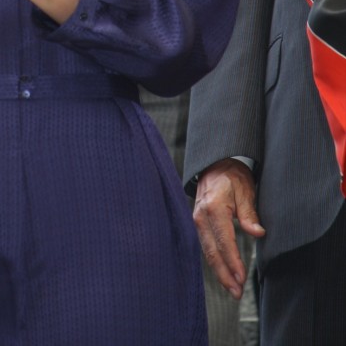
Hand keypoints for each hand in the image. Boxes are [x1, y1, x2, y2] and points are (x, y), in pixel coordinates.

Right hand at [193, 159, 264, 298]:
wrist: (214, 164)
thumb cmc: (231, 175)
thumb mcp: (244, 189)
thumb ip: (249, 212)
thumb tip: (258, 233)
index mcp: (213, 207)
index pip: (224, 241)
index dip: (233, 261)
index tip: (242, 277)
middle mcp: (201, 216)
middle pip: (212, 251)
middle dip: (224, 274)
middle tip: (237, 292)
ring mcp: (197, 220)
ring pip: (207, 251)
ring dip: (219, 271)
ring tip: (232, 288)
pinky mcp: (199, 223)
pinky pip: (206, 246)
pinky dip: (215, 261)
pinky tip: (223, 272)